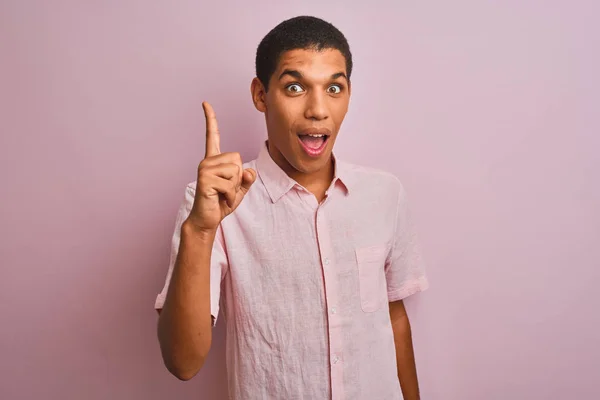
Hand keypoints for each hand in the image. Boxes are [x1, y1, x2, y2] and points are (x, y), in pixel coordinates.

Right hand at [186, 102, 256, 231]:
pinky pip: (230, 184)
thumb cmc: (221, 203)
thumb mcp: (239, 189)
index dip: (211, 119)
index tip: (205, 103)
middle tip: (226, 190)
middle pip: (237, 159)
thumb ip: (246, 179)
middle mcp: (207, 161)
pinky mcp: (205, 180)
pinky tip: (220, 200)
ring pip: (235, 171)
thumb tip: (249, 172)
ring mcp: (204, 169)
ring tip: (223, 195)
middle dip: (238, 178)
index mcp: (214, 160)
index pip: (213, 136)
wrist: (207, 220)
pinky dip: (231, 195)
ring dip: (235, 188)